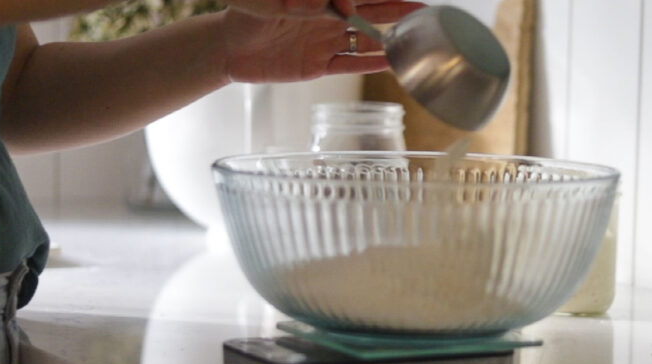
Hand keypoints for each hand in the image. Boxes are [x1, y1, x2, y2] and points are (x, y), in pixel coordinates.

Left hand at [221, 1, 425, 82]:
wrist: (229, 47)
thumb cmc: (247, 14)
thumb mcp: (272, 2)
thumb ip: (304, 1)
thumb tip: (334, 5)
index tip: (379, 1)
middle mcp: (328, 17)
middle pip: (370, 11)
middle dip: (397, 8)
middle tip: (425, 10)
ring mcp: (326, 41)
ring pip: (365, 38)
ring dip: (389, 37)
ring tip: (416, 37)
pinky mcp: (319, 65)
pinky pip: (349, 64)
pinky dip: (369, 64)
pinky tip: (390, 63)